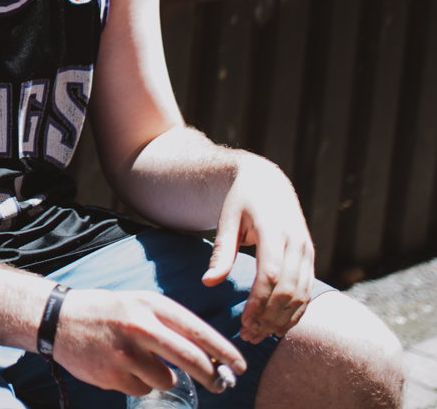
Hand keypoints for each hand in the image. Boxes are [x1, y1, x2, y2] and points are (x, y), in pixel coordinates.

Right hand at [52, 288, 246, 395]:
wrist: (57, 319)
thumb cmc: (106, 312)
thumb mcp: (138, 305)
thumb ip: (169, 325)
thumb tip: (207, 355)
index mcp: (149, 305)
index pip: (197, 330)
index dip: (223, 351)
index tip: (240, 365)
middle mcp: (139, 326)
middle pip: (190, 359)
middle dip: (212, 376)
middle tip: (220, 384)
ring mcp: (125, 352)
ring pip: (167, 379)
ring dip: (163, 377)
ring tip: (140, 363)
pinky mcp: (112, 374)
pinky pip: (143, 388)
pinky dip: (139, 383)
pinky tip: (121, 368)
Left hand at [202, 158, 314, 342]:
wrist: (267, 182)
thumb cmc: (241, 201)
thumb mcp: (226, 219)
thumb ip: (221, 251)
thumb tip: (208, 283)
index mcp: (274, 230)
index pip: (271, 274)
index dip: (258, 301)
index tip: (244, 322)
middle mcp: (296, 242)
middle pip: (288, 289)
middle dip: (269, 316)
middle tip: (249, 336)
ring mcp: (307, 251)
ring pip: (301, 293)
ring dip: (283, 318)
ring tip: (260, 336)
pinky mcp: (310, 258)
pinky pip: (308, 290)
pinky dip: (296, 311)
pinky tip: (279, 327)